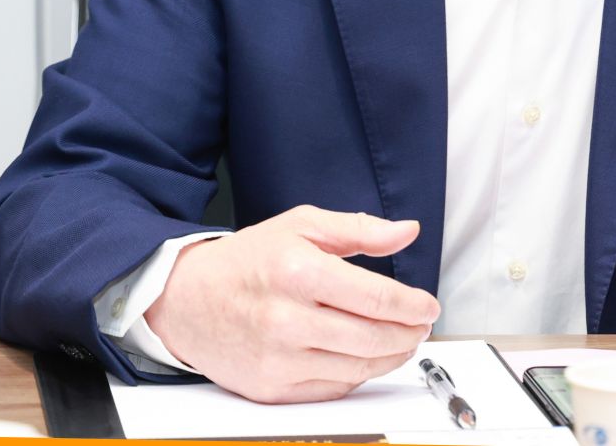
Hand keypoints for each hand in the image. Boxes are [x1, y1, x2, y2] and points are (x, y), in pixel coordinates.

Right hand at [144, 204, 440, 403]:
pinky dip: (357, 375)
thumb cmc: (245, 262)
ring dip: (390, 357)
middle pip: (372, 338)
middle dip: (408, 334)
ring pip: (357, 368)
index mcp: (297, 272)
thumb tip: (406, 232)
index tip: (428, 306)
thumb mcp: (300, 226)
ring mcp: (278, 359)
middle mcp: (287, 319)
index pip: (375, 298)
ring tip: (401, 341)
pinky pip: (333, 389)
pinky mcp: (272, 388)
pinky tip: (365, 357)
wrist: (186, 301)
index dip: (412, 305)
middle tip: (421, 325)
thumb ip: (358, 229)